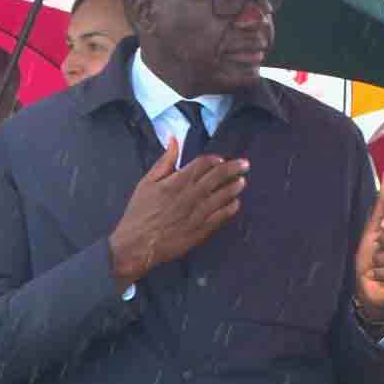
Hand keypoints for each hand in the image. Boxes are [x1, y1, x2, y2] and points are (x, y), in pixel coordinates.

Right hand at [107, 140, 244, 285]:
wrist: (138, 244)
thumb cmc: (140, 212)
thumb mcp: (147, 182)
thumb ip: (164, 161)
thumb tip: (174, 139)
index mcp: (177, 181)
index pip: (203, 164)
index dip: (215, 160)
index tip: (221, 160)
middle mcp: (191, 195)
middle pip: (218, 177)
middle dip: (234, 168)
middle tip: (245, 164)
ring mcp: (198, 213)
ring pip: (223, 195)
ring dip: (235, 187)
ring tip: (242, 182)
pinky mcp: (202, 230)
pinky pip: (222, 216)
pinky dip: (231, 208)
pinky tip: (235, 203)